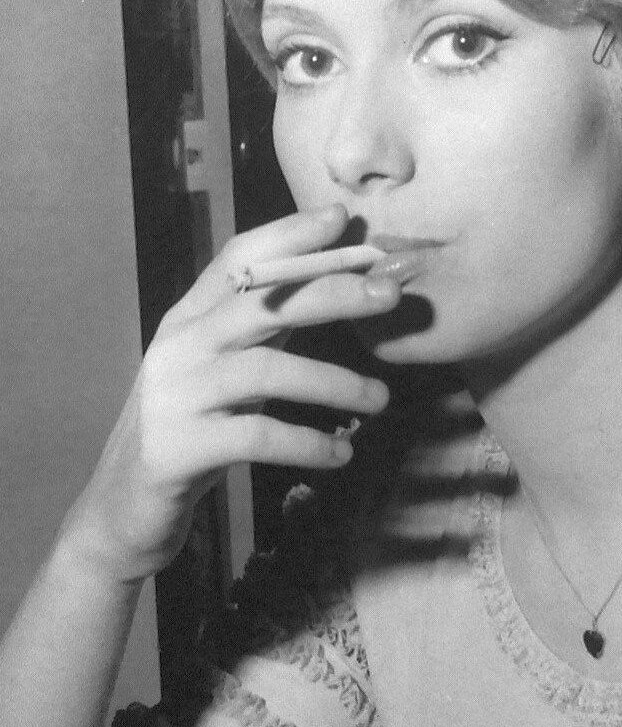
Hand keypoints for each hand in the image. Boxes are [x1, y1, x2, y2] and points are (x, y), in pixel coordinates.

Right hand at [61, 207, 399, 581]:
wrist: (125, 507)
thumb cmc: (191, 431)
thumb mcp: (225, 371)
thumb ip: (266, 332)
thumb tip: (337, 289)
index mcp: (189, 319)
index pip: (238, 259)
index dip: (290, 235)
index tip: (341, 219)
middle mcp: (178, 346)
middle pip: (260, 303)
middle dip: (330, 292)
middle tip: (391, 294)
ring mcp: (176, 396)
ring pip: (265, 370)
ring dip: (332, 381)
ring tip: (381, 398)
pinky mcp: (180, 447)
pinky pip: (257, 436)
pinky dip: (307, 442)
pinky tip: (342, 454)